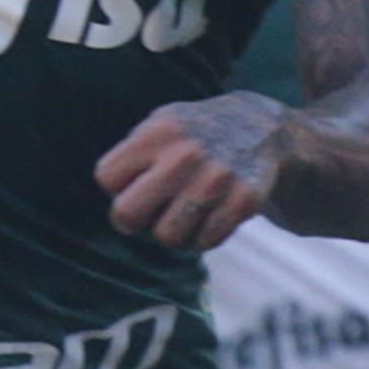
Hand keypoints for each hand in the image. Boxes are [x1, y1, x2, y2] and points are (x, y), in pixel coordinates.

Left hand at [95, 94, 284, 249]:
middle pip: (127, 214)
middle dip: (133, 220)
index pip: (107, 178)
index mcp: (156, 132)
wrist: (261, 129)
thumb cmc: (192, 137)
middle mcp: (185, 154)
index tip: (134, 182)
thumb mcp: (157, 127)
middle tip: (149, 211)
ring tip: (181, 213)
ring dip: (171, 232)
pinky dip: (202, 236)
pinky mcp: (244, 200)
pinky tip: (208, 216)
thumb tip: (118, 215)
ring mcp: (217, 179)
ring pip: (167, 237)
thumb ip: (128, 161)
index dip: (117, 187)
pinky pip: (205, 242)